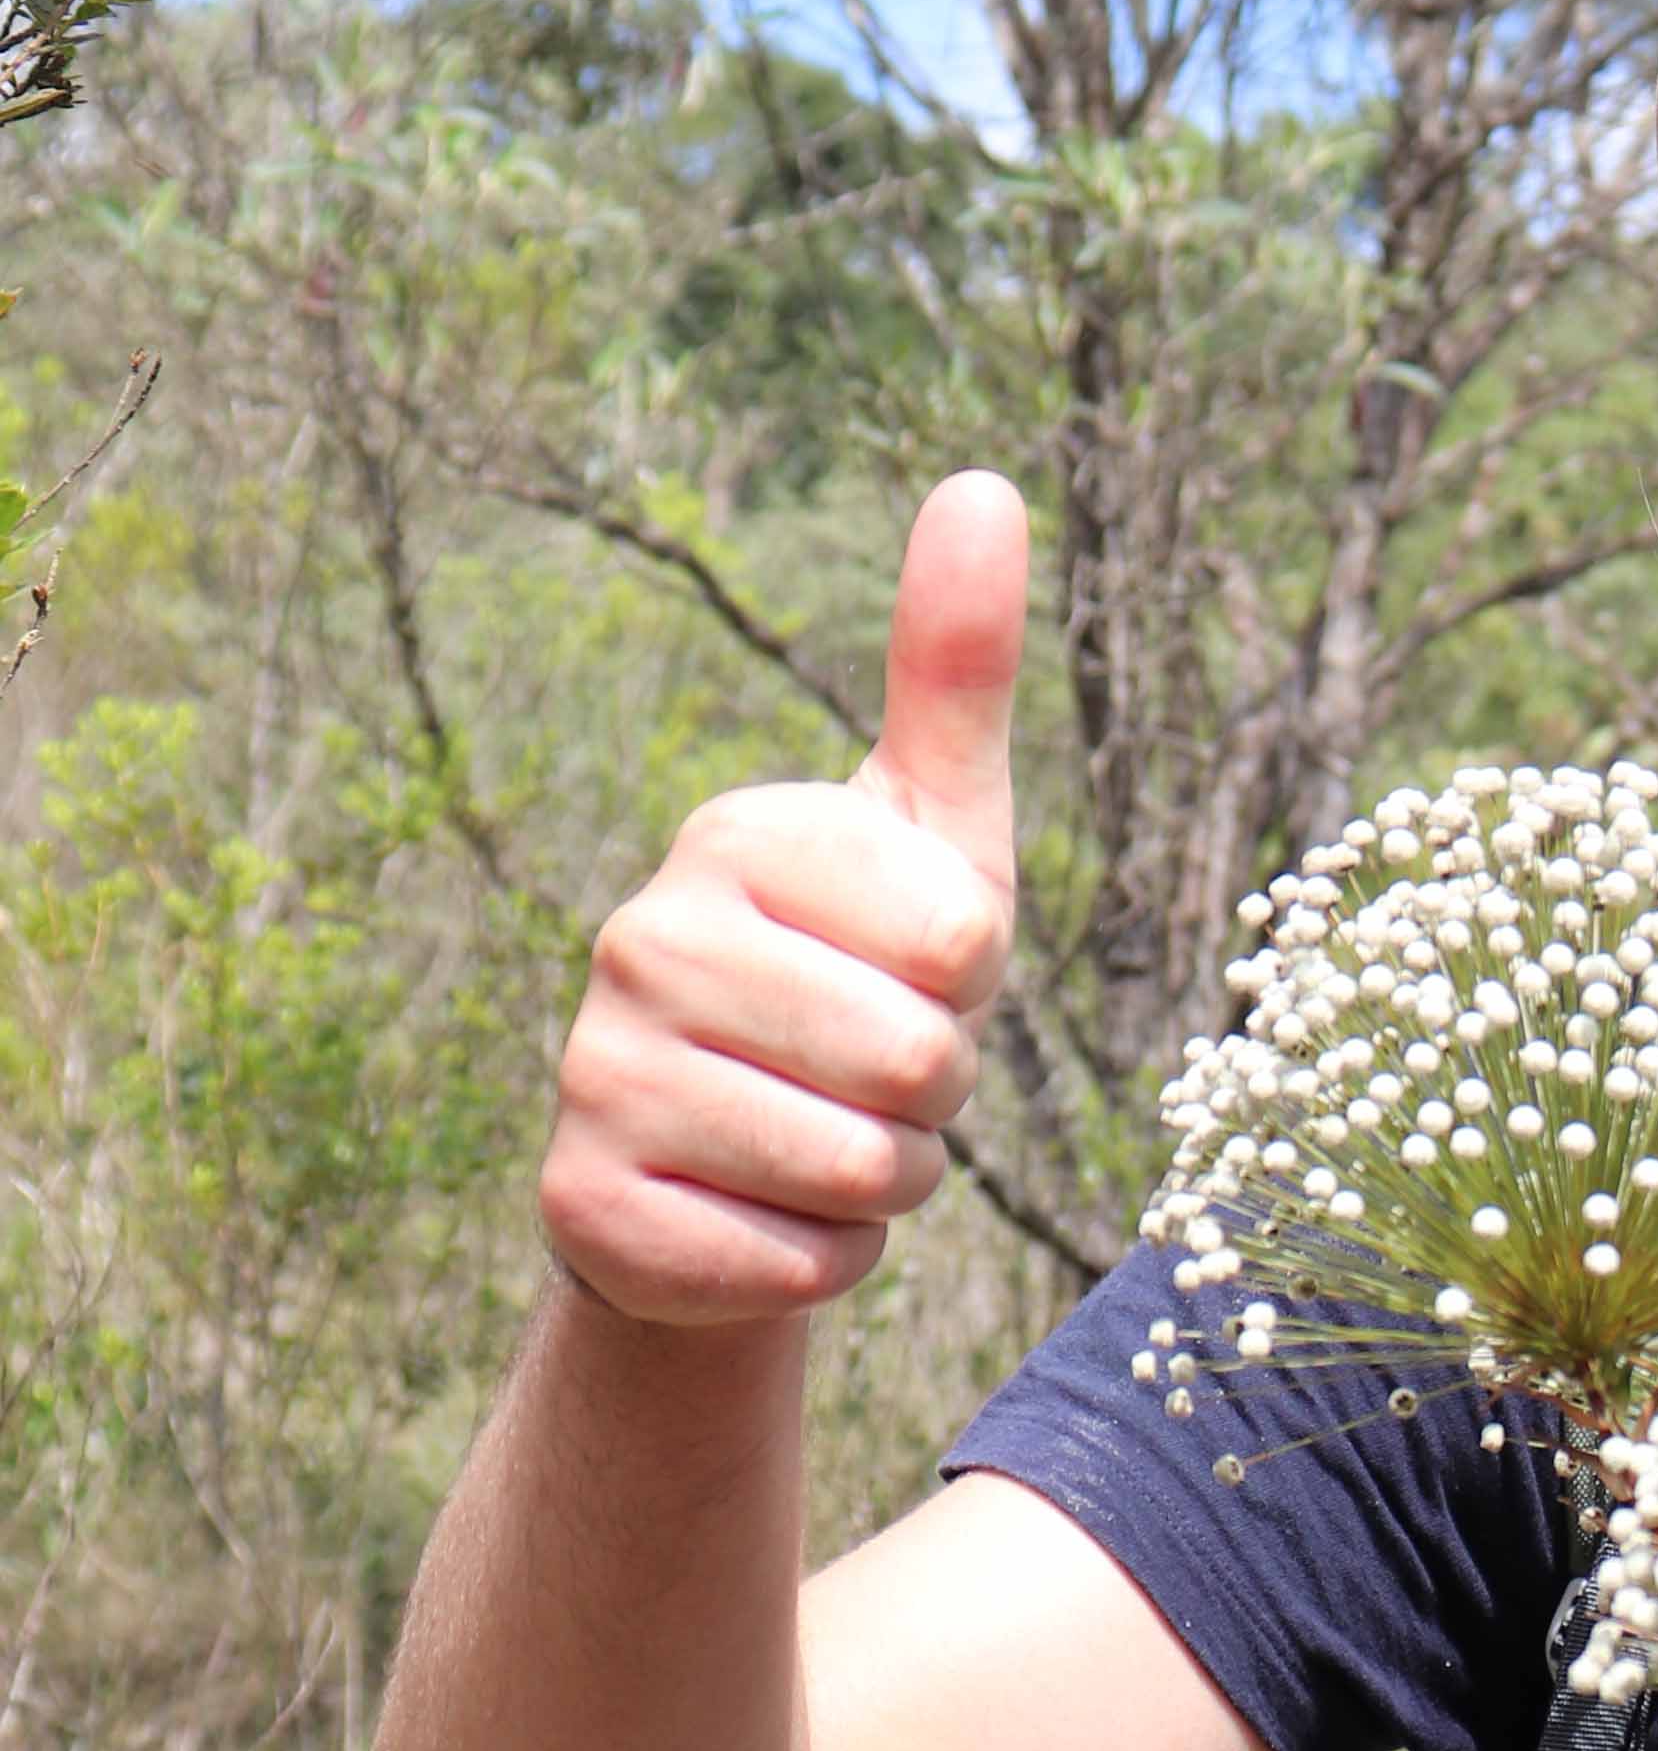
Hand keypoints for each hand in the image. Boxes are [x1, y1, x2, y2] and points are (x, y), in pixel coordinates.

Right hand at [542, 471, 1027, 1326]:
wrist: (724, 1161)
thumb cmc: (862, 976)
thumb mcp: (932, 830)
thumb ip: (954, 670)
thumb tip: (981, 484)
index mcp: (734, 836)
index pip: (963, 940)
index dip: (972, 984)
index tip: (909, 970)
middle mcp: (641, 941)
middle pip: (919, 1064)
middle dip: (938, 1097)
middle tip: (872, 1073)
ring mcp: (597, 1076)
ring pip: (864, 1173)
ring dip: (886, 1184)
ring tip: (826, 1139)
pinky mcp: (584, 1209)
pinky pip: (800, 1266)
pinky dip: (821, 1262)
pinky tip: (763, 1213)